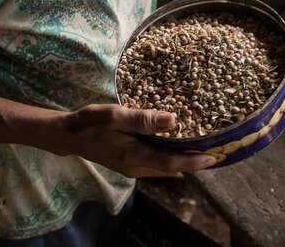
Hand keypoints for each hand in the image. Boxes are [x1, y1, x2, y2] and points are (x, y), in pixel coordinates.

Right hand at [54, 104, 216, 177]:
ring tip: (203, 145)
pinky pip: (156, 163)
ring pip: (164, 167)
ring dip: (182, 158)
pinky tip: (177, 143)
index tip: (215, 157)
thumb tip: (173, 120)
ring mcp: (133, 168)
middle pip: (172, 168)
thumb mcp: (114, 116)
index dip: (194, 162)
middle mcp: (136, 167)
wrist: (67, 136)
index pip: (171, 164)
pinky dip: (169, 156)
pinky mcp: (130, 163)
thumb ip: (142, 119)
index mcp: (134, 157)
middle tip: (217, 149)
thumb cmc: (90, 123)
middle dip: (193, 161)